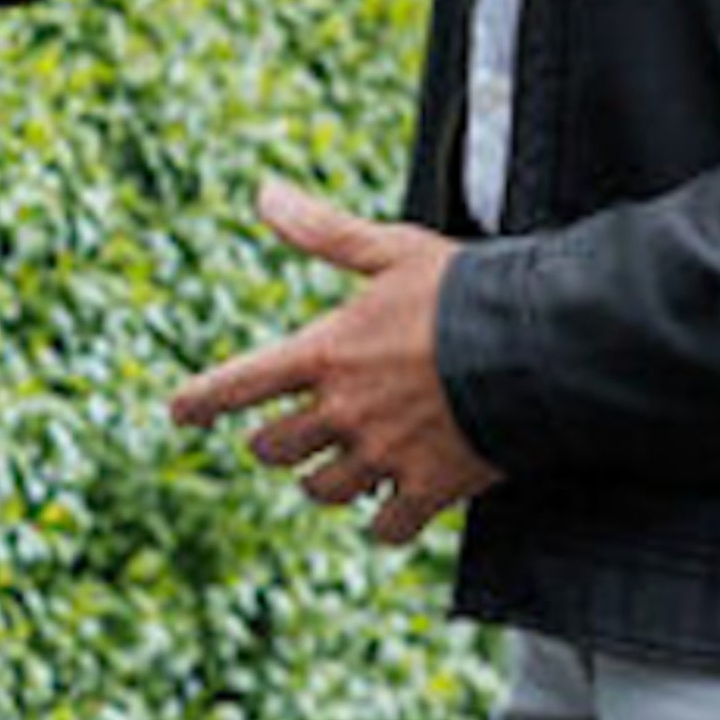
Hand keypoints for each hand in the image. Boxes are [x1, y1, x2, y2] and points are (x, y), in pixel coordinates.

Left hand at [168, 176, 501, 547]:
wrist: (540, 346)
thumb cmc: (464, 292)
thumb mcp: (391, 250)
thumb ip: (323, 232)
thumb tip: (265, 193)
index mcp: (325, 353)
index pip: (238, 384)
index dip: (201, 400)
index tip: (179, 412)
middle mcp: (344, 411)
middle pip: (274, 448)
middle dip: (274, 442)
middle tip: (283, 436)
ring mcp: (384, 454)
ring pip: (322, 491)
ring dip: (322, 482)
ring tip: (334, 471)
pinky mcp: (429, 488)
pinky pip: (386, 526)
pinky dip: (383, 523)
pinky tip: (387, 513)